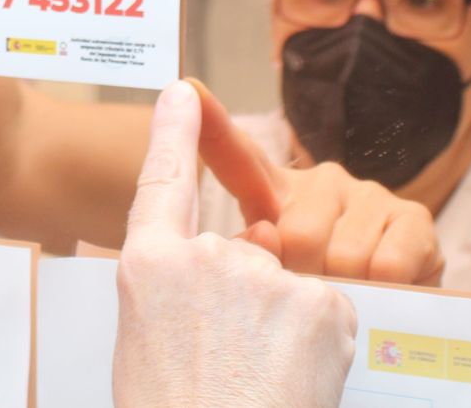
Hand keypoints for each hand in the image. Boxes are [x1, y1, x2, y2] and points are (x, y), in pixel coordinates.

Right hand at [114, 81, 356, 407]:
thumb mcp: (143, 342)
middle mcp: (206, 256)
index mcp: (149, 265)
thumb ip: (178, 289)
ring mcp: (265, 275)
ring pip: (287, 290)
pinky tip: (291, 384)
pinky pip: (327, 314)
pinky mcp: (319, 300)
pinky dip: (319, 349)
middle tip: (227, 366)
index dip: (175, 134)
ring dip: (283, 332)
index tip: (185, 93)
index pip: (162, 182)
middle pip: (243, 258)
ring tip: (256, 384)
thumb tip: (221, 264)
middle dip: (248, 304)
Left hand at [191, 79, 443, 285]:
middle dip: (304, 278)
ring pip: (343, 257)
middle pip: (296, 236)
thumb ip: (256, 256)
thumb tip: (268, 235)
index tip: (190, 89)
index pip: (240, 158)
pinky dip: (384, 290)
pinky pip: (387, 265)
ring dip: (346, 289)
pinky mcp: (412, 216)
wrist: (393, 312)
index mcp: (274, 193)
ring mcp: (367, 194)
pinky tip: (385, 285)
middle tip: (314, 288)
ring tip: (349, 288)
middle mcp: (319, 182)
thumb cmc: (316, 294)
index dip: (215, 128)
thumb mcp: (273, 278)